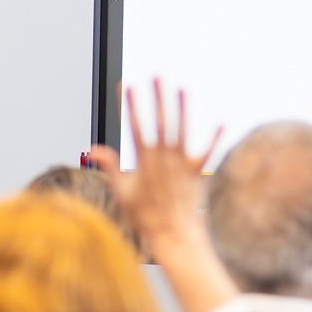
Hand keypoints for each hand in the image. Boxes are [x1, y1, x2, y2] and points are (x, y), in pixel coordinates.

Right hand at [89, 81, 219, 247]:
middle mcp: (164, 157)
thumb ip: (109, 166)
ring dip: (181, 107)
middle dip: (158, 97)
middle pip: (161, 120)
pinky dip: (214, 137)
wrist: (173, 234)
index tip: (127, 86)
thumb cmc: (144, 215)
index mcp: (144, 159)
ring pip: (182, 129)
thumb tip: (90, 149)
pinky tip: (221, 121)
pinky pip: (207, 151)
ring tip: (181, 88)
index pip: (136, 125)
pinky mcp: (197, 172)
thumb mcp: (121, 190)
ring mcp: (182, 163)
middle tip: (156, 76)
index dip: (130, 104)